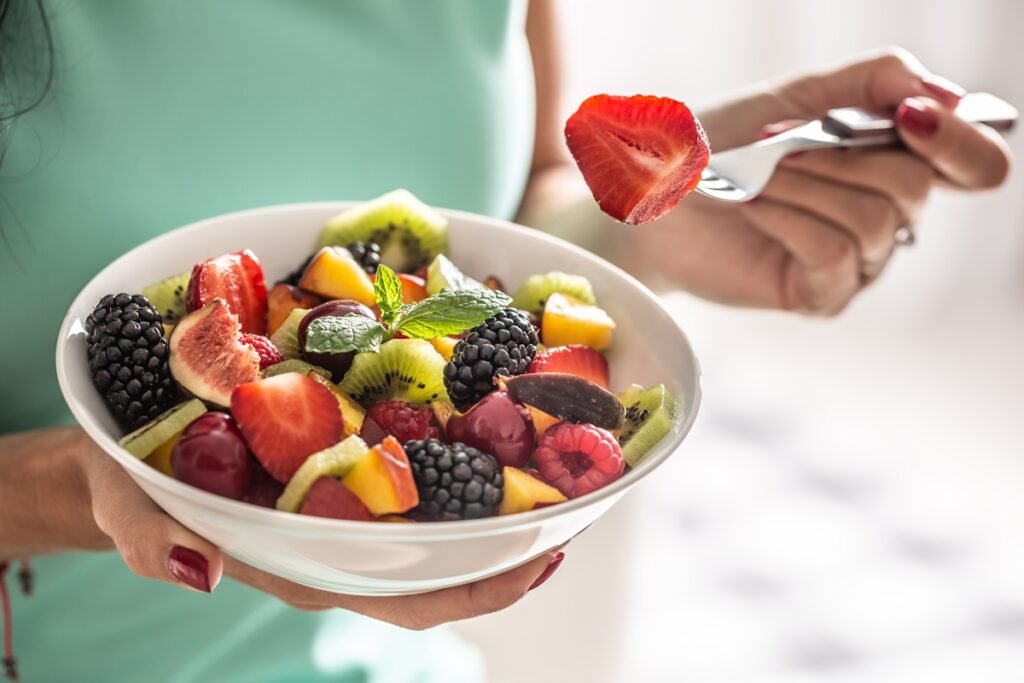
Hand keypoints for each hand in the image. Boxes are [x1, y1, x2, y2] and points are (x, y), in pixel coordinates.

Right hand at [0, 427, 561, 629]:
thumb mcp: (132, 509)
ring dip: (498, 473)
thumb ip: (154, 540)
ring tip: (549, 435)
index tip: (543, 561)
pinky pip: (413, 444)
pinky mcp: (345, 447)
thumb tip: (196, 572)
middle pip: (449, 552)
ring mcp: (351, 492)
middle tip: (576, 494)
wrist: (130, 443)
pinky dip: (454, 421)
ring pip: (440, 497)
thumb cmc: (135, 486)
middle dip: (515, 531)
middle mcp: (348, 532)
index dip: (482, 589)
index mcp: (313, 562)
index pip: (414, 597)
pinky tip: (480, 382)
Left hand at [633, 48, 1011, 313]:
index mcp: (893, 161)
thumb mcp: (799, 95)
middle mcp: (887, 214)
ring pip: (872, 220)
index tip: (913, 116)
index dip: (960, 140)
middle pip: (915, 185)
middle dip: (836, 155)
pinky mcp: (820, 295)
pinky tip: (752, 205)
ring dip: (803, 184)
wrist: (658, 194)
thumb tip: (944, 96)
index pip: (975, 164)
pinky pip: (834, 254)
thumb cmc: (721, 145)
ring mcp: (857, 261)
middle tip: (776, 144)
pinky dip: (787, 218)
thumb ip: (876, 82)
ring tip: (755, 177)